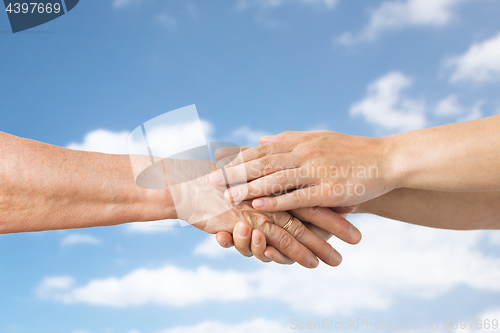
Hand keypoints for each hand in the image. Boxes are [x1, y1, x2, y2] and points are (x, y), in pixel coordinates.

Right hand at [136, 157, 348, 267]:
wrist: (187, 187)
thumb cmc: (216, 182)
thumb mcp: (244, 176)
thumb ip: (264, 177)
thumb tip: (280, 176)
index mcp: (275, 180)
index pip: (309, 190)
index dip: (331, 199)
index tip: (355, 207)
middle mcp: (271, 194)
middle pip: (310, 210)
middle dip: (336, 226)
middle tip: (358, 238)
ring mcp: (259, 209)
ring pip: (297, 229)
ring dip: (319, 246)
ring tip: (338, 259)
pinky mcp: (246, 223)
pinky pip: (276, 241)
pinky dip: (295, 252)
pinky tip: (309, 264)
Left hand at [210, 130, 397, 211]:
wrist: (386, 159)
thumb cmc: (350, 150)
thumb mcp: (318, 137)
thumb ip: (288, 139)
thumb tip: (261, 138)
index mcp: (300, 141)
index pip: (261, 149)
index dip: (237, 157)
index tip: (215, 164)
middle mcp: (304, 153)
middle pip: (261, 162)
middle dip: (233, 172)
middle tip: (209, 181)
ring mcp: (316, 171)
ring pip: (275, 179)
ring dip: (248, 188)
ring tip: (226, 196)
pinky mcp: (328, 190)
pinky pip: (296, 197)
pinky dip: (275, 202)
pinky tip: (257, 206)